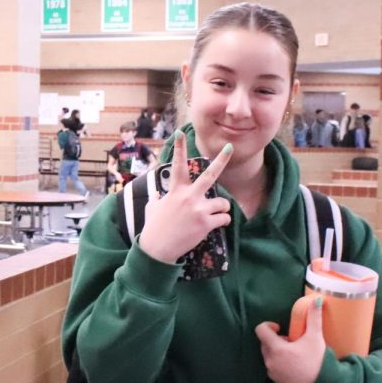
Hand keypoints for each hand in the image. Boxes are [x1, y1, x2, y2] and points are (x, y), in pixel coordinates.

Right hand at [136, 135, 232, 264]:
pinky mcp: (206, 224)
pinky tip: (216, 225)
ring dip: (221, 208)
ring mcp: (198, 210)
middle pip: (210, 175)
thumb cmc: (154, 228)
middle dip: (221, 160)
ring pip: (222, 202)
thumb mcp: (152, 208)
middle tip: (229, 147)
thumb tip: (155, 194)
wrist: (157, 249)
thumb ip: (156, 198)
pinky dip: (223, 221)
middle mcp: (189, 197)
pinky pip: (224, 218)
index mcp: (175, 191)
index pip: (177, 165)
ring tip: (214, 214)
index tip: (179, 133)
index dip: (178, 148)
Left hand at [254, 296, 325, 382]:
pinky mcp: (276, 381)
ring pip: (269, 355)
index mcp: (275, 348)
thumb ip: (314, 317)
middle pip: (265, 343)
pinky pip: (273, 367)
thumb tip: (317, 299)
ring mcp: (272, 372)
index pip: (260, 330)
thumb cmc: (317, 362)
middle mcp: (270, 360)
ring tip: (295, 354)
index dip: (269, 325)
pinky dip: (280, 363)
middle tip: (293, 342)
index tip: (281, 328)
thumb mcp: (315, 337)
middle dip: (276, 339)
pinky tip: (295, 365)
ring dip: (278, 351)